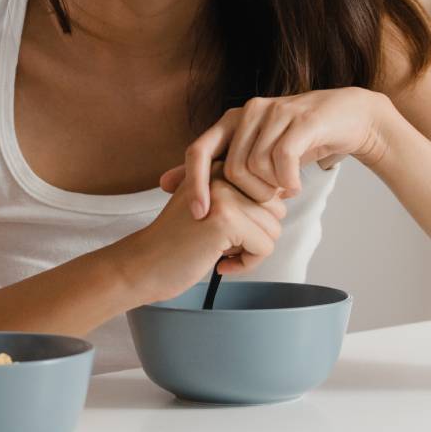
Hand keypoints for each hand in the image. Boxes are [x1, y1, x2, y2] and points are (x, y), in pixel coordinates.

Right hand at [120, 165, 285, 304]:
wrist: (144, 264)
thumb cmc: (176, 241)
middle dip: (256, 235)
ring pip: (274, 229)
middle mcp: (220, 174)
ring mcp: (223, 195)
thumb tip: (287, 192)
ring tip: (219, 252)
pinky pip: (265, 247)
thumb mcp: (208, 205)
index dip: (253, 219)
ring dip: (252, 251)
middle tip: (222, 244)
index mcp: (216, 167)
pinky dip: (248, 264)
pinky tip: (220, 263)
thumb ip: (239, 193)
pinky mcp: (226, 219)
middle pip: (275, 209)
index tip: (224, 229)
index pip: (268, 191)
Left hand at [160, 88, 387, 219]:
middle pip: (229, 168)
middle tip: (266, 200)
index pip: (197, 151)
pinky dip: (287, 181)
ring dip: (271, 189)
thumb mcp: (251, 157)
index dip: (193, 183)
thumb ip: (211, 170)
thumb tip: (164, 185)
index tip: (198, 214)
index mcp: (229, 120)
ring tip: (283, 189)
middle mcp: (247, 111)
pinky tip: (294, 185)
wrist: (349, 118)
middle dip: (247, 195)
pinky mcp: (301, 120)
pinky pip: (282, 160)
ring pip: (255, 166)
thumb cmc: (296, 143)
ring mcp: (274, 112)